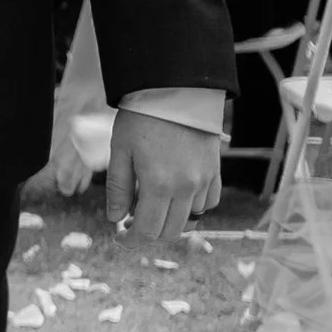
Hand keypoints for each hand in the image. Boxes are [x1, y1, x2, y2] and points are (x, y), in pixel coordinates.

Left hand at [104, 109, 220, 244]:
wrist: (176, 89)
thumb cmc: (142, 117)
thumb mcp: (120, 151)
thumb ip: (118, 189)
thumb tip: (116, 219)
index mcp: (158, 185)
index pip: (147, 231)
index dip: (131, 241)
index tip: (120, 239)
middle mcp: (185, 188)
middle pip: (170, 232)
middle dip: (149, 236)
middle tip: (133, 227)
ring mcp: (203, 180)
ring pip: (190, 220)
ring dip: (170, 222)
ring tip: (152, 208)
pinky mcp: (215, 171)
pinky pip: (208, 203)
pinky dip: (193, 209)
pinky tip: (177, 198)